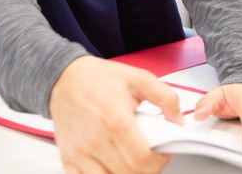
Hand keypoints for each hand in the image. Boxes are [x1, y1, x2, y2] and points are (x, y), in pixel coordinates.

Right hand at [49, 55, 182, 173]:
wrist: (64, 78)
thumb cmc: (98, 78)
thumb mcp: (139, 78)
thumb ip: (166, 97)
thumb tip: (178, 120)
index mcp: (115, 121)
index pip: (142, 160)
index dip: (159, 161)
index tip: (164, 152)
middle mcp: (95, 141)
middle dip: (147, 168)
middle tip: (152, 155)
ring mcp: (80, 153)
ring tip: (133, 160)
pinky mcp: (68, 159)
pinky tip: (113, 166)